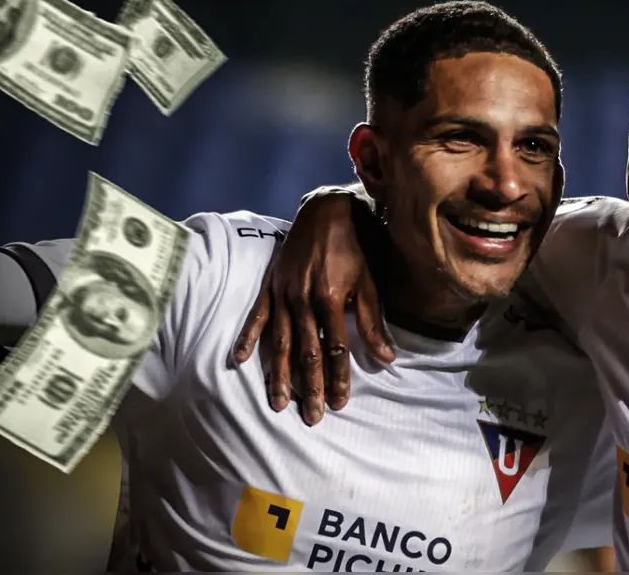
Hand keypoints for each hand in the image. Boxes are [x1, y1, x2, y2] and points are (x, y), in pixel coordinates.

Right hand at [231, 192, 393, 424]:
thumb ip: (372, 322)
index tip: (340, 403)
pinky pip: (257, 316)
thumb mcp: (368, 282)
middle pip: (307, 352)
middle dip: (310, 387)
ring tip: (280, 403)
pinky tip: (241, 360)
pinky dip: (249, 338)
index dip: (338, 378)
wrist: (327, 211)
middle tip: (312, 417)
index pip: (335, 349)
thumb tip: (387, 358)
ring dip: (280, 374)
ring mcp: (283, 294)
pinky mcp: (270, 286)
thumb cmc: (354, 247)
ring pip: (281, 342)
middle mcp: (303, 300)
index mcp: (329, 300)